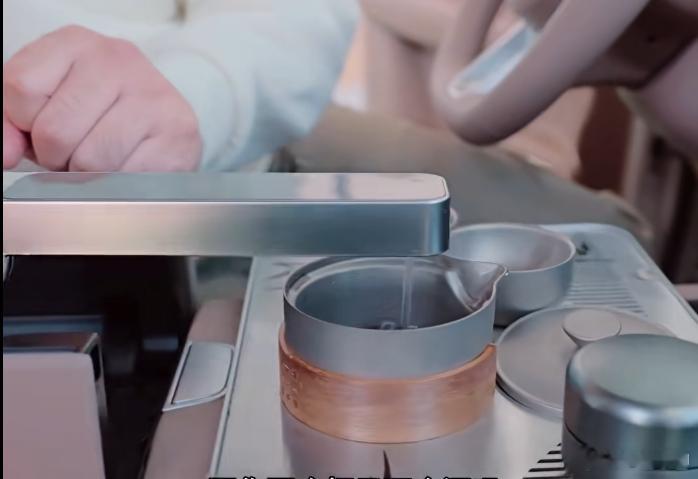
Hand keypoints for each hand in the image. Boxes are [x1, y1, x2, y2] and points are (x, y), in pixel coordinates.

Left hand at [3, 26, 201, 170]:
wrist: (166, 125)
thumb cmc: (101, 115)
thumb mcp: (47, 106)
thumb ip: (10, 123)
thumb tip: (3, 154)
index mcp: (77, 43)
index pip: (20, 87)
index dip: (24, 122)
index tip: (44, 124)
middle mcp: (118, 60)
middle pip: (54, 129)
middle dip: (56, 156)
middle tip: (76, 149)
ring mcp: (153, 95)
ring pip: (89, 159)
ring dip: (87, 174)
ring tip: (102, 159)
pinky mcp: (178, 132)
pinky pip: (125, 177)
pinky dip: (120, 183)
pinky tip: (130, 165)